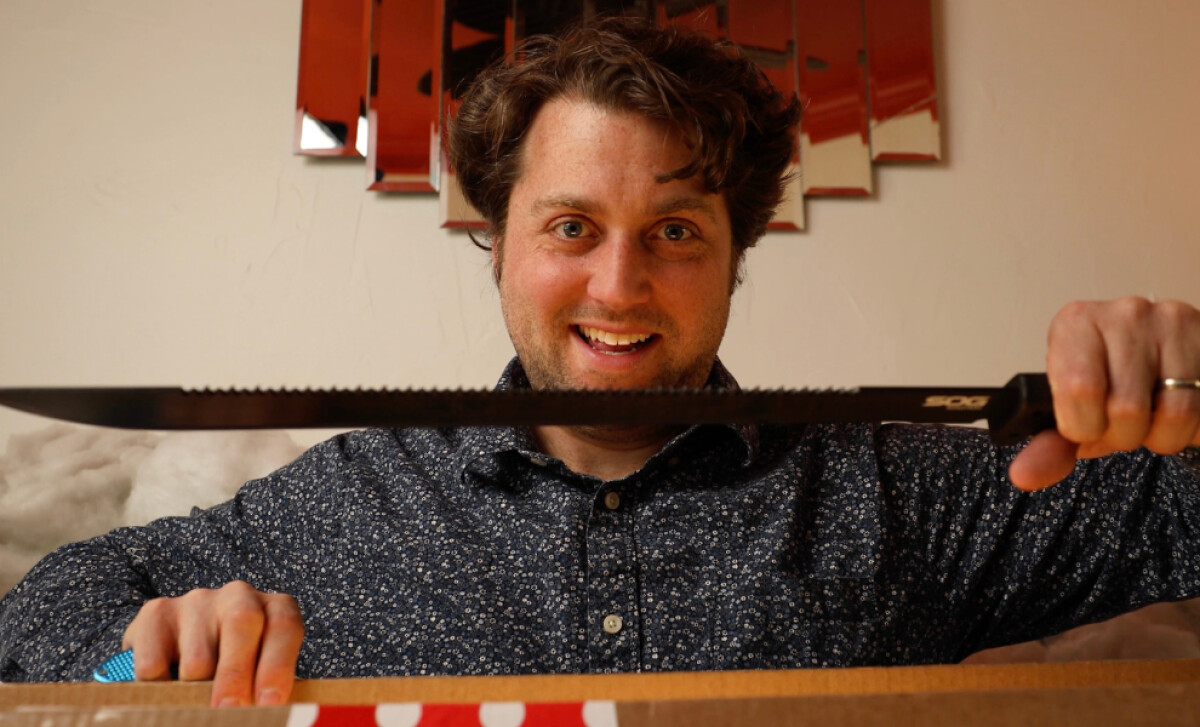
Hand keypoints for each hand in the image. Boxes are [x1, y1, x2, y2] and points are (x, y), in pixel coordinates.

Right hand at [122, 580, 304, 706]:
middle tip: (230, 712)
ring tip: (196, 706)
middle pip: (241, 623)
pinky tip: (166, 694)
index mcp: (274, 609)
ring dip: (195, 693)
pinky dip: (159, 692)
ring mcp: (197, 602)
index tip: (271, 704)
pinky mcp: (156, 613)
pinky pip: (155, 665)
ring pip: (197, 657)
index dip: (278, 665)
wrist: (181, 650)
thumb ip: (266, 692)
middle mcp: (239, 595)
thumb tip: (267, 718)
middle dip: (236, 675)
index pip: (284, 625)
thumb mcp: (260, 676)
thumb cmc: (236, 669)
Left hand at [1009, 297, 1199, 490]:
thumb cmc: (1109, 380)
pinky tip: (1174, 410)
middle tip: (1120, 424)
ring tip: (1149, 418)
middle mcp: (1123, 315)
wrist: (1162, 357)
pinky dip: (1190, 429)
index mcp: (1076, 324)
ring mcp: (1171, 322)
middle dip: (1123, 437)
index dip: (1084, 427)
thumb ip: (1049, 446)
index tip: (1085, 427)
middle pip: (1126, 409)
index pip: (1078, 389)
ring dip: (1161, 436)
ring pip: (1173, 413)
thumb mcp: (1072, 409)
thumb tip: (1024, 474)